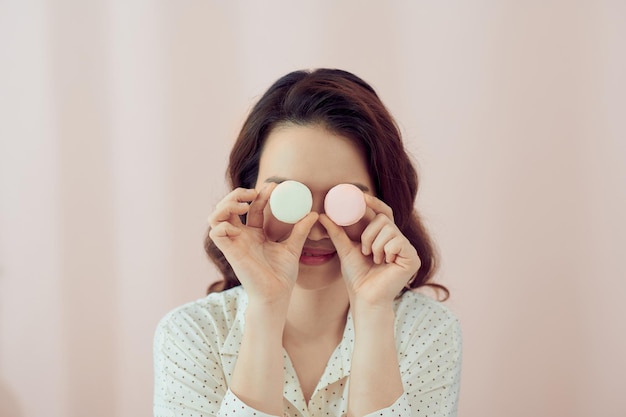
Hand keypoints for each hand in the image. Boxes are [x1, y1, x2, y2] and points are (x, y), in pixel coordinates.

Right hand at [208, 184, 318, 303]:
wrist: (277, 294)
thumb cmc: (282, 276)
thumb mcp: (293, 247)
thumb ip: (300, 230)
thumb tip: (313, 214)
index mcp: (255, 234)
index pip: (253, 207)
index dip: (260, 194)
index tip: (273, 186)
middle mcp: (241, 236)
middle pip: (229, 207)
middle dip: (238, 194)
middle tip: (254, 193)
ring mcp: (234, 243)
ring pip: (216, 215)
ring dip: (227, 204)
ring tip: (245, 204)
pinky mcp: (229, 251)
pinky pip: (215, 232)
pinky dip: (222, 223)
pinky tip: (238, 224)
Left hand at [319, 194, 420, 306]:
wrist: (364, 297)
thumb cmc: (357, 276)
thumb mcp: (345, 249)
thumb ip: (336, 232)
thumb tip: (323, 215)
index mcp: (383, 236)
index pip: (383, 212)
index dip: (374, 202)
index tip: (361, 195)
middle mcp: (397, 239)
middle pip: (384, 219)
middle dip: (369, 234)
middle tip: (365, 251)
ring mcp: (406, 248)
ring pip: (389, 229)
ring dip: (376, 245)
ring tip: (375, 260)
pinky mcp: (413, 257)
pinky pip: (397, 241)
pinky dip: (386, 252)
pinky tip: (385, 264)